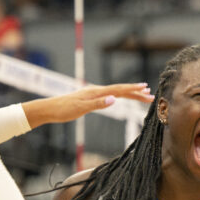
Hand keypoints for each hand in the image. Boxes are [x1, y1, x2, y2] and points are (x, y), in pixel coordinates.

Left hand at [27, 83, 152, 127]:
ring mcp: (93, 93)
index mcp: (96, 92)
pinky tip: (121, 97)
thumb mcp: (80, 109)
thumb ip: (98, 104)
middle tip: (150, 94)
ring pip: (115, 92)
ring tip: (141, 94)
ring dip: (129, 93)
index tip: (146, 89)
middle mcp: (96, 90)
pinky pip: (109, 95)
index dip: (133, 90)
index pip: (119, 90)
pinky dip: (119, 95)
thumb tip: (114, 99)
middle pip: (120, 90)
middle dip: (135, 92)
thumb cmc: (63, 110)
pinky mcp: (89, 98)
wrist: (48, 109)